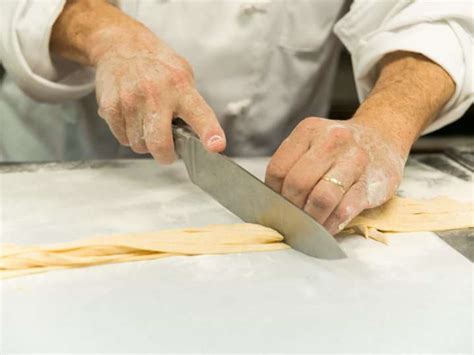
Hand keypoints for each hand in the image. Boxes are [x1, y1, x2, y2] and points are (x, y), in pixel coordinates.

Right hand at [93, 28, 225, 162]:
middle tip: (167, 152)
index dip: (209, 133)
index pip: (200, 114)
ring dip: (145, 142)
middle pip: (159, 144)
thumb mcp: (184, 76)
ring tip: (147, 123)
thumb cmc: (158, 65)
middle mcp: (156, 94)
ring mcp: (131, 101)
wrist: (121, 46)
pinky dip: (129, 135)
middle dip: (165, 156)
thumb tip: (202, 137)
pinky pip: (122, 138)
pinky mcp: (111, 107)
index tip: (216, 146)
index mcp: (181, 87)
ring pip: (139, 145)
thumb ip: (192, 106)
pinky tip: (132, 118)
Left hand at [265, 117, 405, 234]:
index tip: (275, 206)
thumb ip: (293, 166)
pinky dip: (331, 224)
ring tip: (307, 228)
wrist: (382, 137)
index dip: (272, 194)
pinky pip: (344, 210)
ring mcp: (355, 160)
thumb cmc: (339, 149)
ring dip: (310, 220)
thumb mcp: (312, 144)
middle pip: (298, 184)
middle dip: (290, 209)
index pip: (278, 169)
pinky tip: (326, 228)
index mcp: (309, 130)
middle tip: (290, 220)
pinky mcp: (371, 183)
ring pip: (321, 198)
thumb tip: (272, 204)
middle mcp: (332, 141)